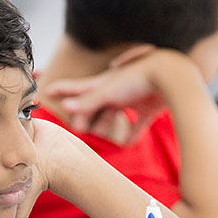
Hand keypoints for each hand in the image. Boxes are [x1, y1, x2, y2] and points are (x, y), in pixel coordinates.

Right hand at [43, 47, 178, 144]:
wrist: (171, 74)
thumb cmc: (137, 78)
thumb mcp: (108, 91)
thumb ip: (87, 102)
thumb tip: (65, 106)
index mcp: (103, 84)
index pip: (77, 87)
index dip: (62, 89)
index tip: (47, 91)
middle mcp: (116, 89)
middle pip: (96, 106)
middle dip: (87, 117)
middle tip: (78, 129)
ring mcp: (133, 97)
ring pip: (115, 114)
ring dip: (108, 125)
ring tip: (103, 135)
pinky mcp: (149, 106)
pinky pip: (138, 122)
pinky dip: (132, 132)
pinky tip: (128, 142)